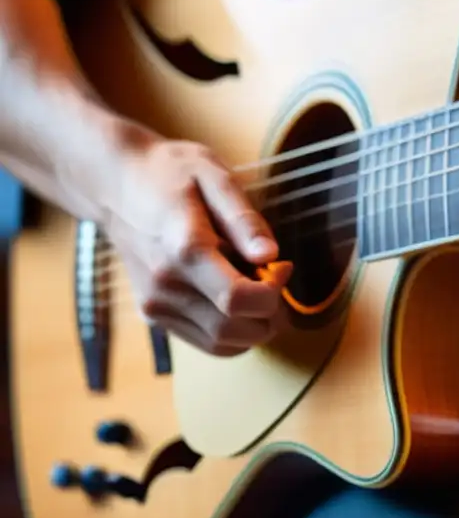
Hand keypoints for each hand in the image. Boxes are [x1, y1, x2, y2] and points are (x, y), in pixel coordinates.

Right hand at [103, 127, 291, 355]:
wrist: (117, 185)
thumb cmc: (171, 173)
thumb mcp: (215, 176)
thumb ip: (244, 219)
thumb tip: (272, 255)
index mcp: (184, 249)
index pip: (238, 299)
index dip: (273, 292)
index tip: (283, 266)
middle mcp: (165, 285)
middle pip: (233, 329)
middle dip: (270, 314)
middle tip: (276, 279)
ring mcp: (155, 304)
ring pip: (221, 344)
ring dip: (253, 326)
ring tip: (258, 288)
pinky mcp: (153, 314)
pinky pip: (204, 341)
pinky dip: (232, 331)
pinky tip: (236, 299)